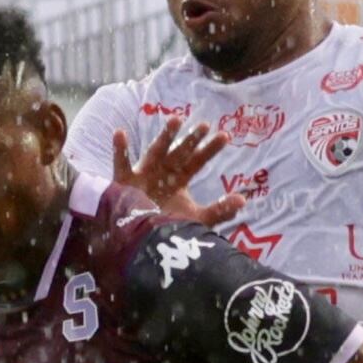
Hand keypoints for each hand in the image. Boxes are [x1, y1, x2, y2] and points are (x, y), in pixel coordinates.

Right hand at [111, 125, 242, 228]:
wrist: (138, 242)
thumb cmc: (166, 227)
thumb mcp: (196, 219)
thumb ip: (219, 211)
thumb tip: (243, 200)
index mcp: (178, 179)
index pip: (197, 161)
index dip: (209, 149)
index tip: (225, 136)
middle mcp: (162, 172)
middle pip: (179, 152)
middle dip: (191, 139)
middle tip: (204, 125)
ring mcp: (143, 175)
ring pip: (155, 152)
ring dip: (165, 137)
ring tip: (175, 121)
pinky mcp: (123, 182)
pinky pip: (121, 164)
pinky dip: (120, 150)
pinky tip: (120, 133)